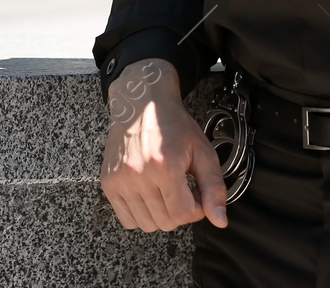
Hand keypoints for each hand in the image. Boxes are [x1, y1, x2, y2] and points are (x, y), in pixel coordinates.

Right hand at [100, 57, 228, 231]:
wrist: (142, 104)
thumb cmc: (173, 125)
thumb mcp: (203, 151)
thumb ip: (214, 188)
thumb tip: (220, 221)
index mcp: (165, 167)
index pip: (184, 214)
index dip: (196, 207)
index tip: (194, 191)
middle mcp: (139, 175)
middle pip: (166, 222)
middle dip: (179, 211)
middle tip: (180, 188)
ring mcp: (120, 180)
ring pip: (146, 225)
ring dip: (160, 214)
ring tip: (164, 190)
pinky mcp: (109, 183)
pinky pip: (127, 220)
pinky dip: (140, 214)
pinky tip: (148, 195)